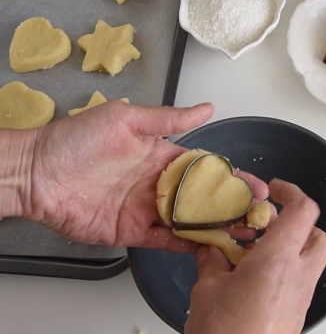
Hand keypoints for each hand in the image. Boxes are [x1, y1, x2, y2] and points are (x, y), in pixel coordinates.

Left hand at [21, 101, 266, 250]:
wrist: (35, 172)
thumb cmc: (76, 140)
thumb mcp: (127, 119)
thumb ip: (169, 119)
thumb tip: (207, 108)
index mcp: (162, 156)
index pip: (207, 168)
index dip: (233, 177)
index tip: (256, 184)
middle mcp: (159, 184)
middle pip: (204, 199)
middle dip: (233, 206)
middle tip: (259, 214)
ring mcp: (148, 210)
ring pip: (191, 221)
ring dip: (218, 228)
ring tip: (245, 233)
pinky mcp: (133, 232)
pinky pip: (167, 241)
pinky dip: (189, 245)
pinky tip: (211, 247)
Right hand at [185, 179, 325, 333]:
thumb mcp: (208, 290)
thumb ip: (212, 261)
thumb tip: (212, 250)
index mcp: (279, 260)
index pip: (304, 210)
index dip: (292, 192)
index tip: (275, 190)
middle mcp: (299, 276)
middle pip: (317, 234)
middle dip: (297, 223)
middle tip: (268, 224)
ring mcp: (303, 297)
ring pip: (312, 258)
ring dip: (291, 247)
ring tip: (255, 252)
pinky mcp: (298, 314)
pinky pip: (301, 281)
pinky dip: (286, 271)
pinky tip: (254, 279)